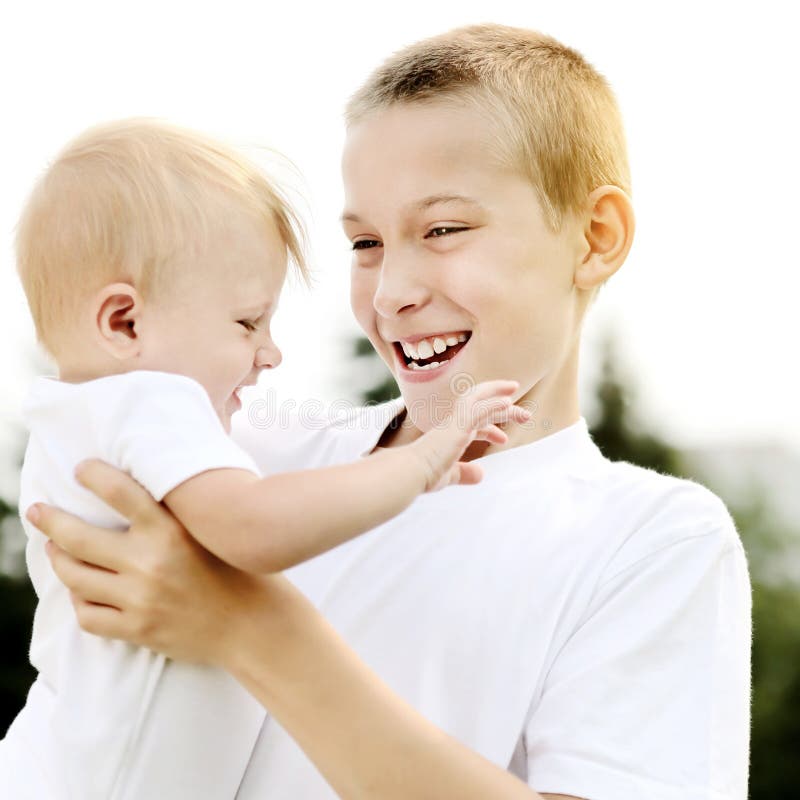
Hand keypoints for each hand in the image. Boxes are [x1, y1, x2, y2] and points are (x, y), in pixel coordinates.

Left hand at [26, 459, 278, 664]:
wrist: (254, 625)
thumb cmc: (238, 571)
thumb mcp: (211, 533)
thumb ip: (176, 515)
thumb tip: (143, 491)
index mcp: (172, 531)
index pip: (120, 492)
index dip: (94, 475)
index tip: (81, 469)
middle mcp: (150, 563)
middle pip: (78, 538)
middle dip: (49, 520)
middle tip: (37, 511)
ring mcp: (140, 599)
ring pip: (75, 577)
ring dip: (59, 561)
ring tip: (56, 550)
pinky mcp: (137, 630)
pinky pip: (87, 615)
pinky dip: (79, 601)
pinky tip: (83, 591)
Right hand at [410, 379, 530, 490]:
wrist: (409, 473)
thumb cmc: (423, 475)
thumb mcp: (449, 475)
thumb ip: (464, 473)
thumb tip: (480, 475)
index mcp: (448, 434)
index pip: (472, 424)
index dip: (489, 429)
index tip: (503, 438)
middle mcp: (452, 424)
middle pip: (480, 409)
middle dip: (502, 410)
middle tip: (524, 415)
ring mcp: (454, 422)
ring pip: (480, 402)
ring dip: (500, 397)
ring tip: (518, 397)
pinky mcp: (458, 424)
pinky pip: (479, 408)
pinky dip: (493, 403)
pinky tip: (508, 402)